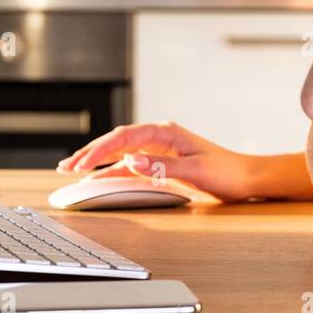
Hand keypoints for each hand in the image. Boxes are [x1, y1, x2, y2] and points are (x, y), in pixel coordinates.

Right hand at [55, 121, 257, 201]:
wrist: (246, 178)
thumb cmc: (226, 172)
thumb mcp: (196, 169)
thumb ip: (162, 166)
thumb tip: (131, 161)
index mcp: (166, 132)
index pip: (124, 137)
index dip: (99, 149)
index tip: (82, 163)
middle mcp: (159, 138)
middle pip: (116, 142)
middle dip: (90, 153)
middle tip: (66, 167)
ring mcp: (158, 150)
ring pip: (119, 154)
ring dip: (96, 162)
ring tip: (71, 170)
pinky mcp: (160, 164)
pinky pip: (129, 166)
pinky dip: (111, 172)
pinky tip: (96, 180)